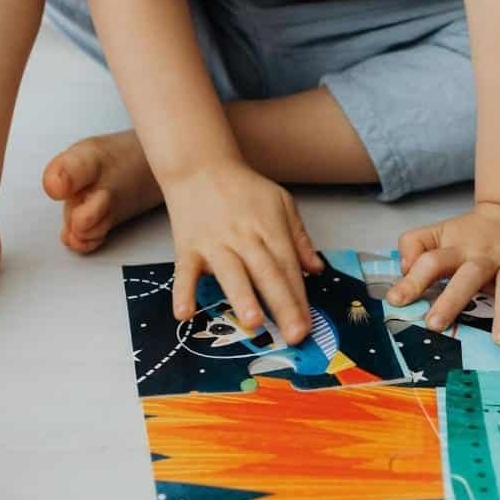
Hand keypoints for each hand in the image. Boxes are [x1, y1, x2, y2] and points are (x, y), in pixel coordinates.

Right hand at [163, 163, 324, 343]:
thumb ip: (299, 238)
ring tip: (253, 322)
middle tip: (293, 335)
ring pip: (231, 272)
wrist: (199, 165)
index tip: (307, 327)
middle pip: (267, 274)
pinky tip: (184, 314)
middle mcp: (245, 238)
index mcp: (270, 229)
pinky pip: (185, 272)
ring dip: (242, 297)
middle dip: (282, 305)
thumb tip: (316, 270)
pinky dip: (183, 292)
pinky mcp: (188, 246)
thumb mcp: (281, 203)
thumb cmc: (243, 187)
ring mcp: (215, 243)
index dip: (299, 299)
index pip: (289, 268)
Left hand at [387, 202, 499, 345]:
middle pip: (467, 276)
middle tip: (435, 326)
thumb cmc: (474, 231)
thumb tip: (404, 269)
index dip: (412, 280)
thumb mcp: (440, 231)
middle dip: (451, 301)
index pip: (431, 261)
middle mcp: (484, 256)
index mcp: (456, 247)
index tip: (396, 301)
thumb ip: (414, 245)